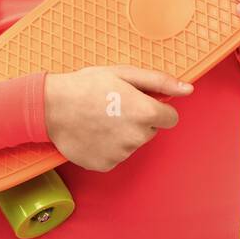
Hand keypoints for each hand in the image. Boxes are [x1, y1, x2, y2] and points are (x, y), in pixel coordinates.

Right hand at [43, 65, 193, 171]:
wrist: (51, 106)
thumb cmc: (88, 85)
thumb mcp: (125, 73)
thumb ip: (160, 82)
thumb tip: (188, 90)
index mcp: (147, 114)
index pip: (170, 118)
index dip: (155, 108)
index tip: (136, 102)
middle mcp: (138, 138)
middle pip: (150, 131)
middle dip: (137, 120)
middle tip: (113, 107)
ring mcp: (121, 154)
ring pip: (132, 143)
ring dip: (122, 134)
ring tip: (99, 119)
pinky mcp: (106, 165)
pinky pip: (115, 156)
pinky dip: (107, 147)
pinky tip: (93, 133)